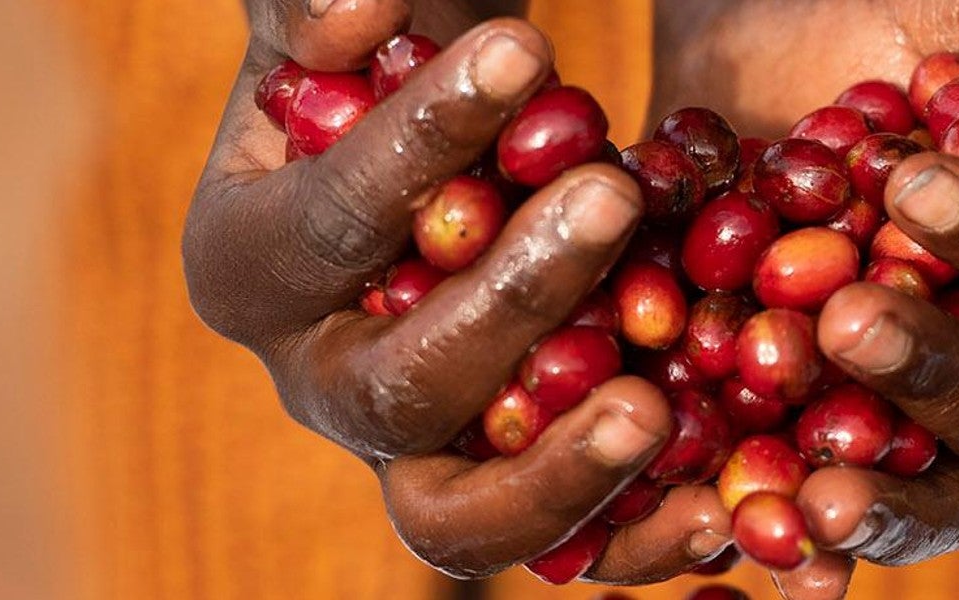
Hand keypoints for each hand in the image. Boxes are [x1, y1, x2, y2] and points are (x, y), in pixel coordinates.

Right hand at [186, 1, 732, 581]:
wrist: (468, 137)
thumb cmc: (405, 51)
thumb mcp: (362, 7)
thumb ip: (325, 4)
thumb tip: (354, 12)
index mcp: (247, 265)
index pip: (328, 222)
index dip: (419, 143)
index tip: (523, 52)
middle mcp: (320, 381)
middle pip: (398, 386)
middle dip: (508, 297)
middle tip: (609, 196)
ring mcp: (415, 451)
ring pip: (461, 515)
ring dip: (559, 468)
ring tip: (650, 408)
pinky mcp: (510, 486)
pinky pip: (562, 547)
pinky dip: (633, 538)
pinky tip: (711, 509)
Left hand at [649, 2, 958, 597]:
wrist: (756, 36)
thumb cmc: (887, 6)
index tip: (915, 185)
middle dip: (937, 370)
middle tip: (848, 321)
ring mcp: (906, 401)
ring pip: (933, 485)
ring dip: (881, 497)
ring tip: (814, 495)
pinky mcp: (809, 423)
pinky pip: (818, 501)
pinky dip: (796, 539)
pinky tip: (759, 547)